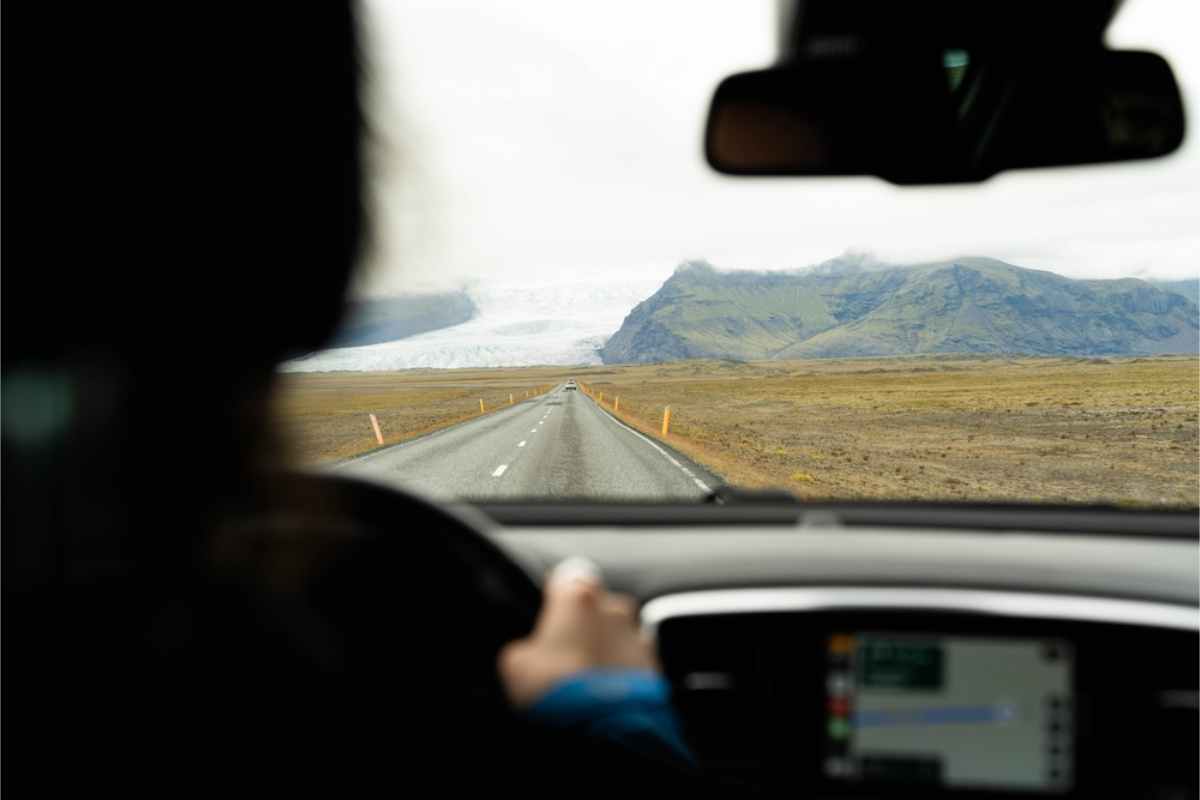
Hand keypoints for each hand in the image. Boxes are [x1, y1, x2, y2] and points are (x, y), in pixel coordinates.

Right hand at [497, 559, 657, 707]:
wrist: (603, 730)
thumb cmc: (554, 690)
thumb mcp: (515, 665)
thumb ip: (525, 646)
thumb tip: (529, 652)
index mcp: (578, 596)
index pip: (565, 580)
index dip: (555, 600)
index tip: (548, 619)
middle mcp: (614, 607)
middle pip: (596, 607)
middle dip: (585, 626)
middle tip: (567, 657)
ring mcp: (639, 636)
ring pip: (619, 635)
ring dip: (607, 649)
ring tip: (589, 681)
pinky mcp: (656, 666)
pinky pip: (634, 662)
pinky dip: (624, 673)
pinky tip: (608, 694)